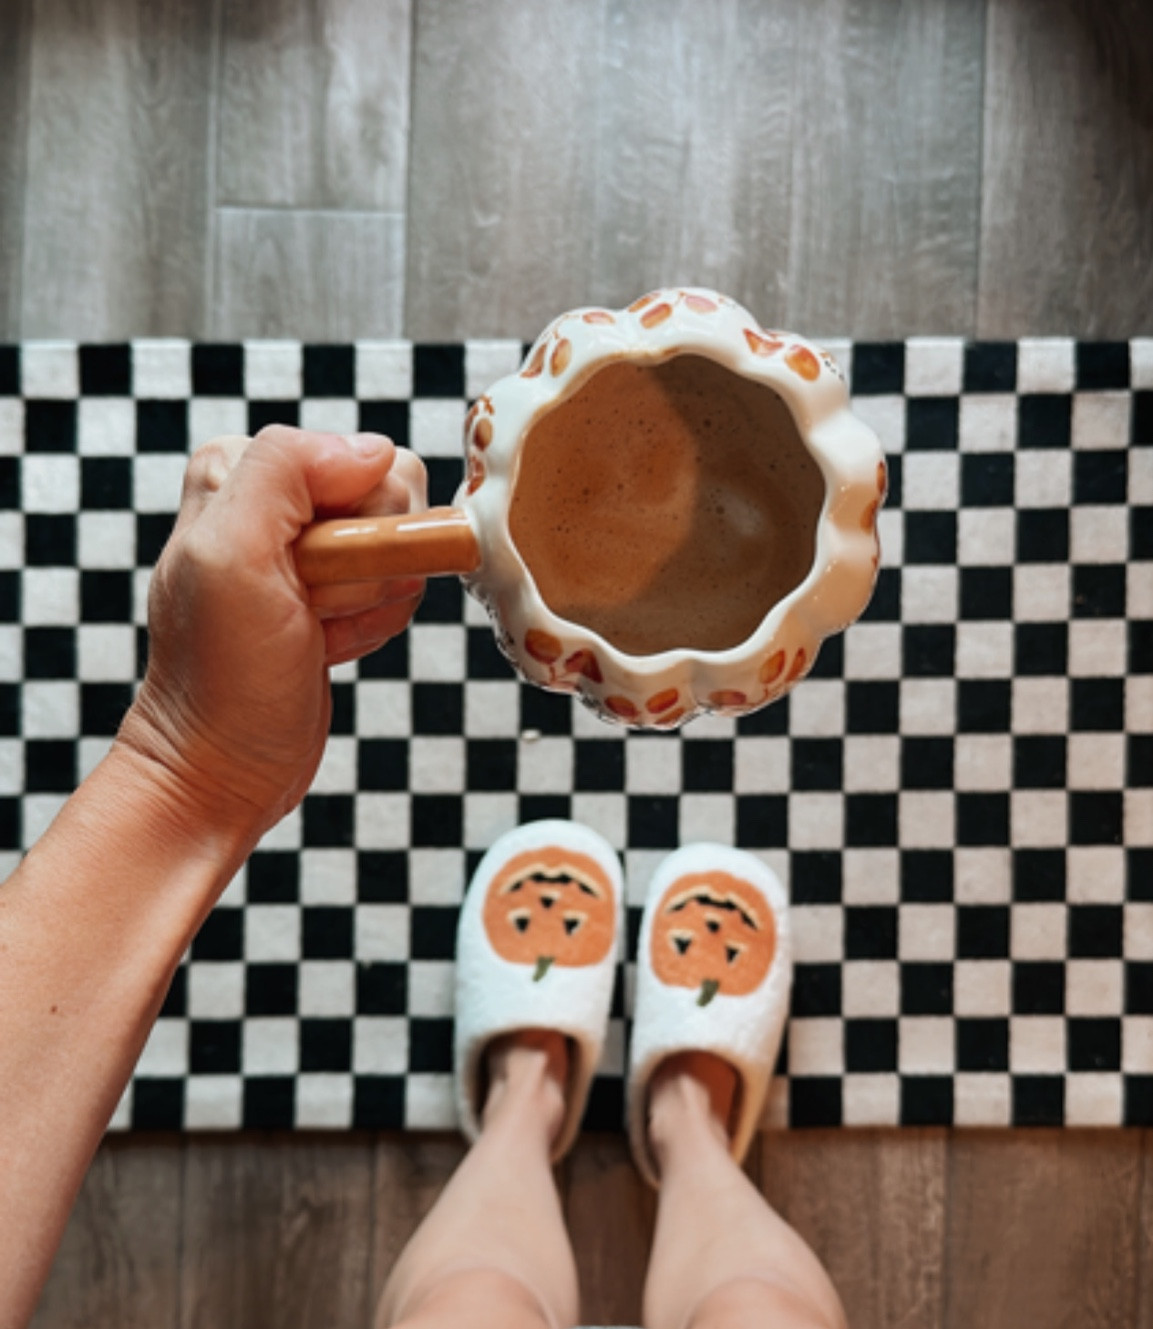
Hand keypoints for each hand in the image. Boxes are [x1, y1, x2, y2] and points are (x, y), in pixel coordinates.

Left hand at [118, 426, 427, 836]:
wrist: (224, 766)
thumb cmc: (220, 677)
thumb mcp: (232, 557)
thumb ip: (286, 472)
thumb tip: (373, 449)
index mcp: (240, 471)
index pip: (357, 458)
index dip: (354, 523)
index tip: (310, 575)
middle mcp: (276, 500)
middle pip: (390, 497)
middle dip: (365, 565)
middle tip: (310, 605)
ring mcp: (310, 547)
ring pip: (400, 544)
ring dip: (371, 600)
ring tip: (315, 629)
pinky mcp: (338, 588)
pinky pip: (399, 583)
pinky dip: (374, 623)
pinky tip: (327, 643)